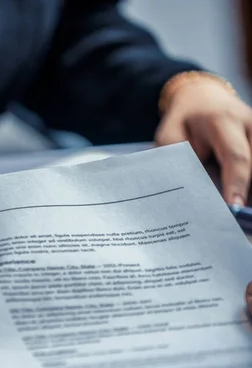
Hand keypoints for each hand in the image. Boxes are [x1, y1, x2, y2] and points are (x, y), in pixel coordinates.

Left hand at [155, 79, 251, 205]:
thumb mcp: (171, 136)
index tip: (233, 208)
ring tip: (241, 217)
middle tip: (238, 221)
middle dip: (248, 192)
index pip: (235, 155)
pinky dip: (249, 185)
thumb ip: (180, 160)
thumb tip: (192, 194)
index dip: (236, 183)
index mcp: (222, 119)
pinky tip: (244, 203)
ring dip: (249, 190)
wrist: (202, 97)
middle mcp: (249, 122)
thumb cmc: (183, 122)